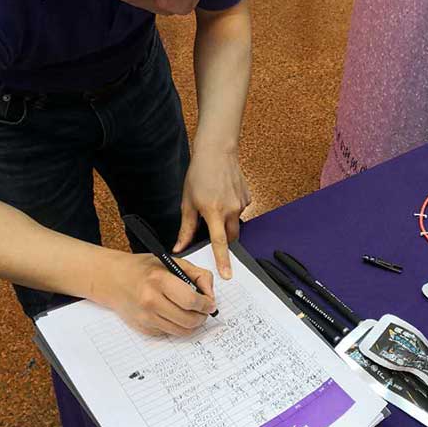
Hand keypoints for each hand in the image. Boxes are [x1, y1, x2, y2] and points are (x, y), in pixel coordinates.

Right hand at [100, 252, 215, 336]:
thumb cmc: (143, 269)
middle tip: (204, 310)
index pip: (191, 300)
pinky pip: (170, 333)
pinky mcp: (144, 328)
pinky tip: (173, 313)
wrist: (113, 279)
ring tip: (192, 312)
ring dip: (193, 324)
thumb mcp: (171, 262)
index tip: (210, 303)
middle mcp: (151, 301)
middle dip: (202, 316)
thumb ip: (196, 274)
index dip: (206, 304)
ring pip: (182, 331)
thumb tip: (210, 294)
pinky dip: (177, 326)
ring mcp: (146, 318)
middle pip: (189, 320)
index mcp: (159, 280)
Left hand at [173, 147, 250, 278]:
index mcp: (213, 212)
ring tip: (215, 203)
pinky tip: (223, 195)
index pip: (219, 243)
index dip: (223, 260)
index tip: (227, 274)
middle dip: (222, 239)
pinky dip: (232, 208)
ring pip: (235, 223)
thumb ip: (186, 228)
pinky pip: (240, 210)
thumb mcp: (187, 202)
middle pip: (230, 237)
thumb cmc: (199, 174)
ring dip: (226, 221)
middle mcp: (230, 209)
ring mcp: (241, 203)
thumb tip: (180, 246)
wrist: (217, 152)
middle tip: (211, 227)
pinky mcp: (247, 197)